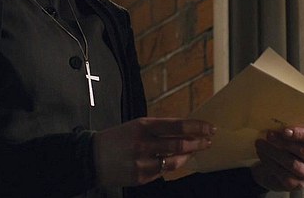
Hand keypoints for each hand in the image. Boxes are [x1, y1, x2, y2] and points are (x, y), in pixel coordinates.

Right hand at [92, 117, 214, 186]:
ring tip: (194, 151)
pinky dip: (172, 165)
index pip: (177, 126)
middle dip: (198, 143)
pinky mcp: (141, 178)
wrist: (93, 158)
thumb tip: (187, 130)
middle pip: (179, 145)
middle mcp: (143, 144)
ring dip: (188, 156)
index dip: (197, 127)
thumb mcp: (137, 125)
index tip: (210, 127)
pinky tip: (176, 161)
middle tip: (208, 141)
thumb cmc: (120, 138)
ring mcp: (142, 163)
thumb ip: (161, 128)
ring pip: (174, 162)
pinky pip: (163, 172)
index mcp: (143, 126)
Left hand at [251, 127, 303, 190]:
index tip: (285, 131)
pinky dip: (270, 163)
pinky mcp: (297, 184)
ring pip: (292, 163)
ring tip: (260, 144)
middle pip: (302, 151)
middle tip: (269, 135)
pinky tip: (262, 155)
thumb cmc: (282, 147)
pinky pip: (283, 174)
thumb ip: (287, 130)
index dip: (300, 134)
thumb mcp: (287, 135)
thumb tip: (275, 123)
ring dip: (273, 152)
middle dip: (283, 142)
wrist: (273, 166)